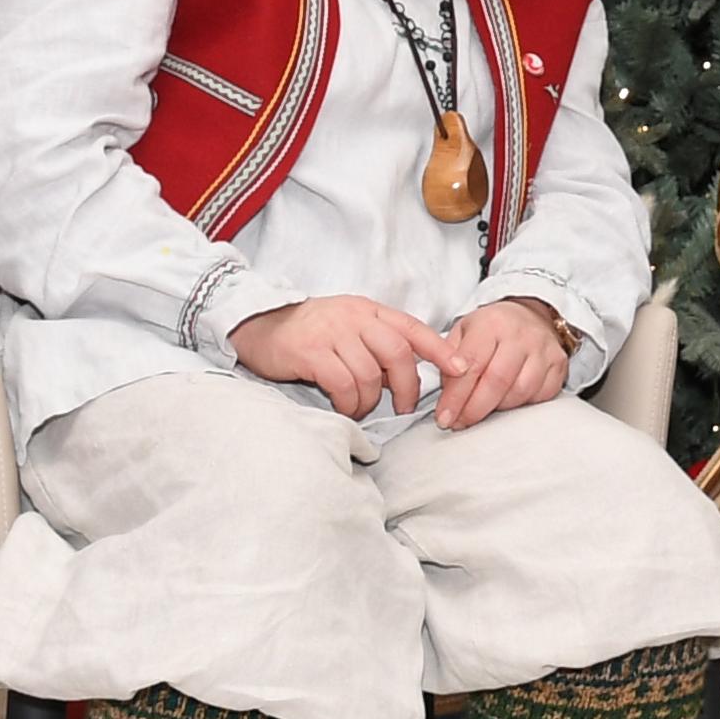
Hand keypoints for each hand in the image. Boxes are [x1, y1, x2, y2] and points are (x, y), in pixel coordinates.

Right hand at [229, 296, 461, 420]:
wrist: (258, 325)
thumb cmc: (308, 333)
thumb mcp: (348, 328)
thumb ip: (376, 346)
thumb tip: (405, 378)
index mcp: (368, 311)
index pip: (412, 328)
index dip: (440, 349)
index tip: (461, 368)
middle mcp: (354, 317)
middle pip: (397, 353)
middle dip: (407, 386)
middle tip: (403, 407)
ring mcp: (332, 333)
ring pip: (370, 373)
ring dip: (371, 400)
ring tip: (361, 408)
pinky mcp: (311, 352)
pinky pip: (343, 383)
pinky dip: (349, 402)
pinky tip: (344, 406)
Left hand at [436, 297, 572, 430]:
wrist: (530, 315)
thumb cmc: (492, 329)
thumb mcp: (463, 332)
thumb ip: (448, 360)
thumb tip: (446, 396)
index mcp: (491, 323)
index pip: (471, 365)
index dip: (456, 396)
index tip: (444, 417)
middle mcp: (520, 334)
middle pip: (496, 382)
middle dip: (474, 409)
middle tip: (460, 422)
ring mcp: (544, 349)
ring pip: (519, 392)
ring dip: (497, 408)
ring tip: (482, 408)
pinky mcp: (558, 364)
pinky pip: (539, 396)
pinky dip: (521, 405)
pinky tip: (507, 400)